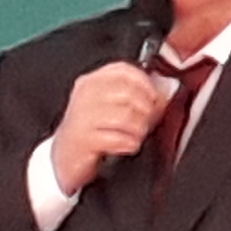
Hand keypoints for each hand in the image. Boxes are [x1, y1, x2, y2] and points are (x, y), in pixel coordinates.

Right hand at [50, 62, 173, 188]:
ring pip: (126, 116)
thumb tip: (166, 90)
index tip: (155, 97)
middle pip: (129, 93)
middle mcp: (85, 95)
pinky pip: (119, 138)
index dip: (146, 83)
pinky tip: (126, 146)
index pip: (124, 71)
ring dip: (139, 129)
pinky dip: (129, 143)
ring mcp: (82, 116)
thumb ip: (137, 95)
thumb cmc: (92, 130)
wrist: (64, 159)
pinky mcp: (83, 139)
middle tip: (146, 122)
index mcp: (92, 81)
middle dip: (146, 110)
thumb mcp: (111, 108)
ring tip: (136, 136)